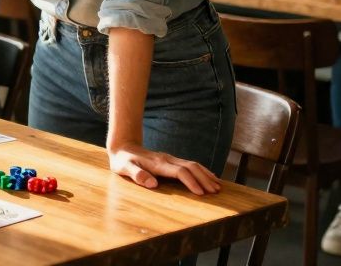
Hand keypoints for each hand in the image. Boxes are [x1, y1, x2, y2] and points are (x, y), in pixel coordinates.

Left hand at [107, 142, 221, 195]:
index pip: (179, 172)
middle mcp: (167, 159)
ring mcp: (170, 158)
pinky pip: (190, 164)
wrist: (123, 146)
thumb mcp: (124, 168)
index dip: (191, 182)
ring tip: (218, 186)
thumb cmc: (122, 160)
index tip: (201, 193)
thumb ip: (136, 175)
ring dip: (206, 174)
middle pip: (191, 167)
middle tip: (216, 192)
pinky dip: (202, 171)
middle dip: (204, 179)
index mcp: (157, 163)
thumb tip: (152, 184)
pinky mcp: (171, 160)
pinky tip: (209, 177)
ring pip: (193, 164)